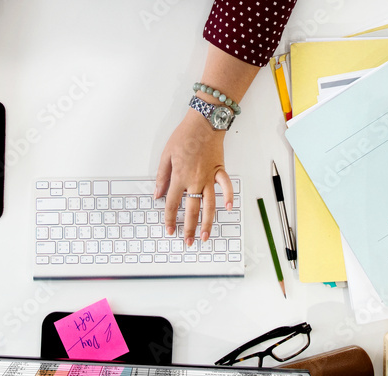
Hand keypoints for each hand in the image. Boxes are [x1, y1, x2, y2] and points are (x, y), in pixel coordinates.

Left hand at [154, 110, 234, 244]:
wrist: (204, 122)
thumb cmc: (184, 136)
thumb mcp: (166, 155)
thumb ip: (162, 177)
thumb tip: (157, 195)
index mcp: (179, 178)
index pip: (173, 205)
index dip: (170, 220)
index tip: (170, 230)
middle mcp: (195, 181)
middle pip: (191, 210)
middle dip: (189, 229)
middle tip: (188, 242)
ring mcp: (209, 178)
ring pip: (209, 205)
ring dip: (208, 222)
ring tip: (206, 236)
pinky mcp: (220, 170)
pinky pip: (226, 187)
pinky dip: (229, 197)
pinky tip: (229, 209)